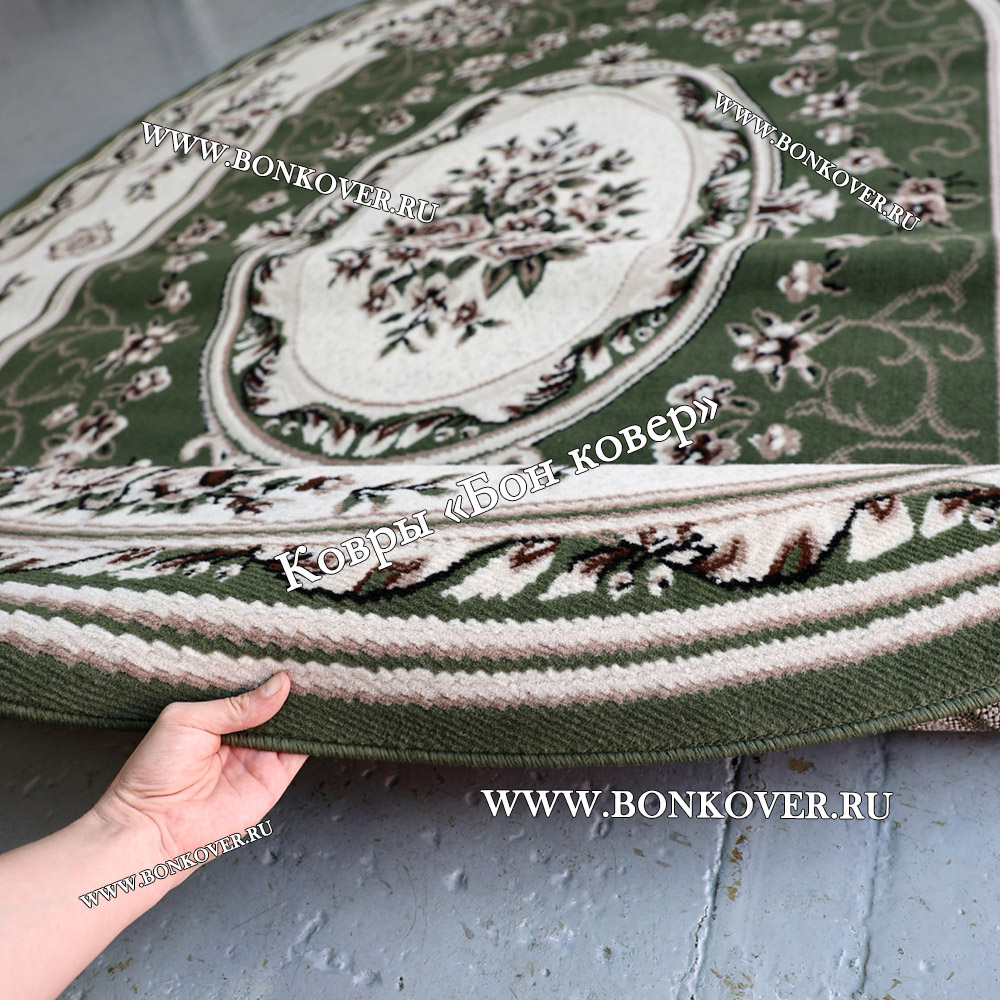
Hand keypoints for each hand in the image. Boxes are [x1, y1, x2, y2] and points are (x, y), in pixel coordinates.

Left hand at [91, 672, 306, 860]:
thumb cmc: (154, 772)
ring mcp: (258, 757)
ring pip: (291, 725)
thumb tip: (279, 684)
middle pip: (274, 704)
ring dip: (304, 707)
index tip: (286, 651)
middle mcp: (239, 735)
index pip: (249, 688)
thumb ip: (237, 704)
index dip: (266, 671)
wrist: (153, 826)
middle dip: (289, 686)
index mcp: (215, 716)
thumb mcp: (189, 719)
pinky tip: (319, 712)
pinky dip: (313, 734)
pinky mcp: (274, 779)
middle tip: (308, 659)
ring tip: (318, 679)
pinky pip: (300, 753)